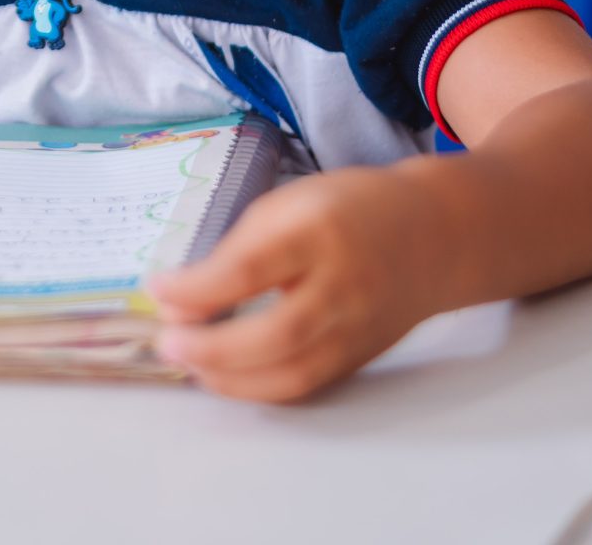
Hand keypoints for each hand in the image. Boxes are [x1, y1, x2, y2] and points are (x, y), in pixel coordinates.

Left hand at [145, 166, 440, 402]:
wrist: (434, 236)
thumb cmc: (350, 209)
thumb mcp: (292, 203)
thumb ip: (242, 247)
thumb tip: (184, 296)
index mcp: (320, 232)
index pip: (250, 269)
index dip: (197, 287)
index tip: (158, 288)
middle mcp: (343, 286)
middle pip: (276, 335)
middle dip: (211, 348)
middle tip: (167, 342)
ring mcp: (357, 330)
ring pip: (291, 373)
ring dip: (228, 378)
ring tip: (188, 363)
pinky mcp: (359, 358)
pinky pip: (304, 385)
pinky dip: (257, 387)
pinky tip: (224, 375)